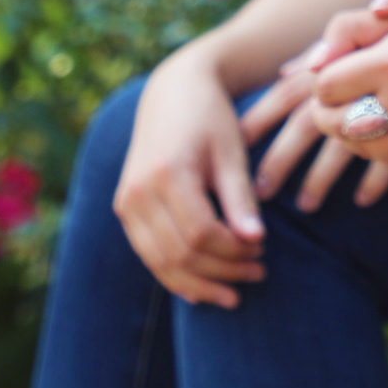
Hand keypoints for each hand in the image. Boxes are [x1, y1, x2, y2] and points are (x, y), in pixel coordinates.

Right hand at [112, 44, 268, 308]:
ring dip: (199, 283)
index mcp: (166, 173)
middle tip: (257, 273)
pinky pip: (148, 255)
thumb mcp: (231, 151)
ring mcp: (126, 202)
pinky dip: (174, 276)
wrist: (172, 93)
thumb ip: (240, 197)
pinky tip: (201, 291)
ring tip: (234, 294)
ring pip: (160, 262)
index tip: (262, 251)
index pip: (201, 233)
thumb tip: (255, 241)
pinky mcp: (125, 209)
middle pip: (180, 252)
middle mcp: (137, 191)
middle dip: (221, 271)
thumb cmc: (210, 118)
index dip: (233, 251)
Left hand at [243, 59, 387, 213]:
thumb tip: (284, 73)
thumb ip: (322, 47)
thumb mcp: (362, 25)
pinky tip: (362, 200)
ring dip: (320, 180)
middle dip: (280, 160)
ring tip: (306, 206)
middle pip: (304, 128)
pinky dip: (372, 182)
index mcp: (333, 67)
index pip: (284, 95)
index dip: (260, 120)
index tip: (239, 144)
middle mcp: (351, 92)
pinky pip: (387, 164)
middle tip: (261, 192)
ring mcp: (382, 115)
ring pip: (340, 153)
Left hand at [311, 2, 387, 174]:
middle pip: (337, 124)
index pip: (324, 86)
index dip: (322, 83)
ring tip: (366, 115)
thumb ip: (358, 32)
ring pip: (363, 149)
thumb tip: (308, 66)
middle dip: (330, 114)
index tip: (332, 78)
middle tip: (336, 104)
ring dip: (356, 134)